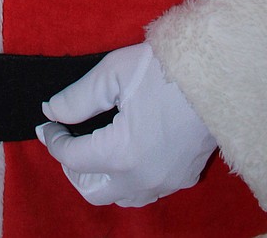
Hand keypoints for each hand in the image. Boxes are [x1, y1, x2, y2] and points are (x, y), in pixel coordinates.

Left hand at [36, 41, 215, 207]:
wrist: (219, 74)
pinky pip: (148, 191)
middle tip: (68, 142)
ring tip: (94, 151)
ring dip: (102, 179)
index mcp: (121, 154)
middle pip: (93, 192)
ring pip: (122, 198)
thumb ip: (77, 98)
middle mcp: (142, 178)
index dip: (54, 140)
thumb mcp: (113, 74)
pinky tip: (127, 155)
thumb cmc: (164, 69)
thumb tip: (51, 111)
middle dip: (74, 168)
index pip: (72, 158)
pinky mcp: (185, 177)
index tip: (47, 125)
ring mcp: (166, 182)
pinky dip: (129, 180)